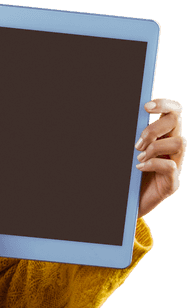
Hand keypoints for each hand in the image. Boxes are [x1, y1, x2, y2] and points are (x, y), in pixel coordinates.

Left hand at [135, 98, 184, 216]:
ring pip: (179, 142)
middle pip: (177, 121)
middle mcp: (171, 148)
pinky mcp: (172, 182)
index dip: (164, 104)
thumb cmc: (126, 175)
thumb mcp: (127, 152)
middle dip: (155, 128)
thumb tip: (128, 115)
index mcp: (163, 136)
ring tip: (139, 157)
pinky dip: (153, 164)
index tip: (146, 106)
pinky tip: (139, 168)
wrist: (126, 203)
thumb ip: (132, 136)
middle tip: (138, 143)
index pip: (173, 112)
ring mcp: (174, 165)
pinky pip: (171, 167)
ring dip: (156, 147)